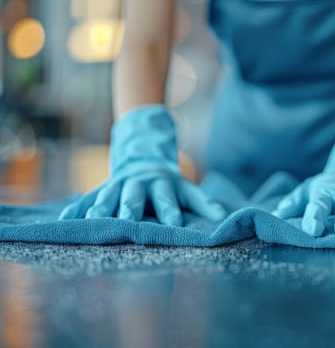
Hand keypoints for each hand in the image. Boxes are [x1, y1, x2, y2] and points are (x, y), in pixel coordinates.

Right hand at [59, 105, 225, 224]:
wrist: (143, 158)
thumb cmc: (169, 183)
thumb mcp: (186, 188)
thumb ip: (203, 202)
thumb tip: (222, 216)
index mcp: (162, 184)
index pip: (168, 198)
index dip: (171, 209)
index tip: (174, 222)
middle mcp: (139, 184)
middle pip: (135, 195)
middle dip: (131, 206)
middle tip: (129, 219)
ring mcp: (119, 185)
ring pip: (109, 195)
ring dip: (101, 207)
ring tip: (93, 219)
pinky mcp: (103, 188)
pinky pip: (89, 198)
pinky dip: (77, 208)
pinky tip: (65, 219)